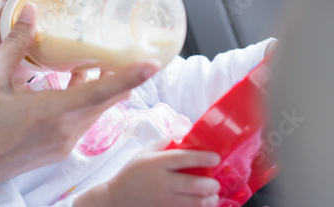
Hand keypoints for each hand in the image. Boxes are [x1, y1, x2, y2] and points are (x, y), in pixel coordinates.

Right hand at [0, 3, 159, 205]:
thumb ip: (15, 44)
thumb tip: (32, 14)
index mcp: (51, 112)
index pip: (100, 92)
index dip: (128, 77)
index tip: (152, 64)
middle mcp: (66, 131)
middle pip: (106, 100)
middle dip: (121, 77)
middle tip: (128, 50)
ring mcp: (64, 144)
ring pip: (96, 110)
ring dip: (102, 88)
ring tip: (101, 60)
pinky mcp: (59, 150)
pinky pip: (83, 121)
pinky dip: (86, 101)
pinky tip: (72, 82)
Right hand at [75, 149, 220, 206]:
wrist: (117, 198)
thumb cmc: (133, 172)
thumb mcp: (145, 152)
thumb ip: (165, 143)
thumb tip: (185, 134)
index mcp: (156, 163)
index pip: (182, 158)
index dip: (202, 157)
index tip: (216, 157)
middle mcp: (161, 182)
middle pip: (192, 184)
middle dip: (210, 184)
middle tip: (215, 182)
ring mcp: (163, 200)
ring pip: (193, 203)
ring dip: (208, 200)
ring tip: (213, 196)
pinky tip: (202, 203)